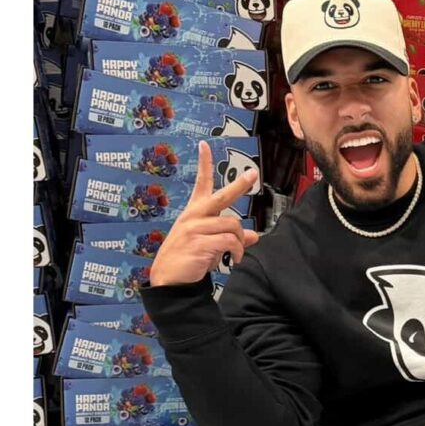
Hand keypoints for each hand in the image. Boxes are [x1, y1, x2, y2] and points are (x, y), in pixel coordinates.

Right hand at [146, 141, 261, 286]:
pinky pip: (230, 241)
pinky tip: (235, 260)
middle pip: (221, 196)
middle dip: (239, 185)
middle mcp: (194, 216)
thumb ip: (230, 237)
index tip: (204, 145)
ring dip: (241, 241)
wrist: (169, 281)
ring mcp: (195, 229)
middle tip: (253, 174)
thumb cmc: (187, 260)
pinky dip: (238, 251)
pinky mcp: (200, 243)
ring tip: (238, 254)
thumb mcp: (208, 245)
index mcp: (193, 213)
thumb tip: (256, 236)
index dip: (204, 164)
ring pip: (233, 225)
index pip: (200, 184)